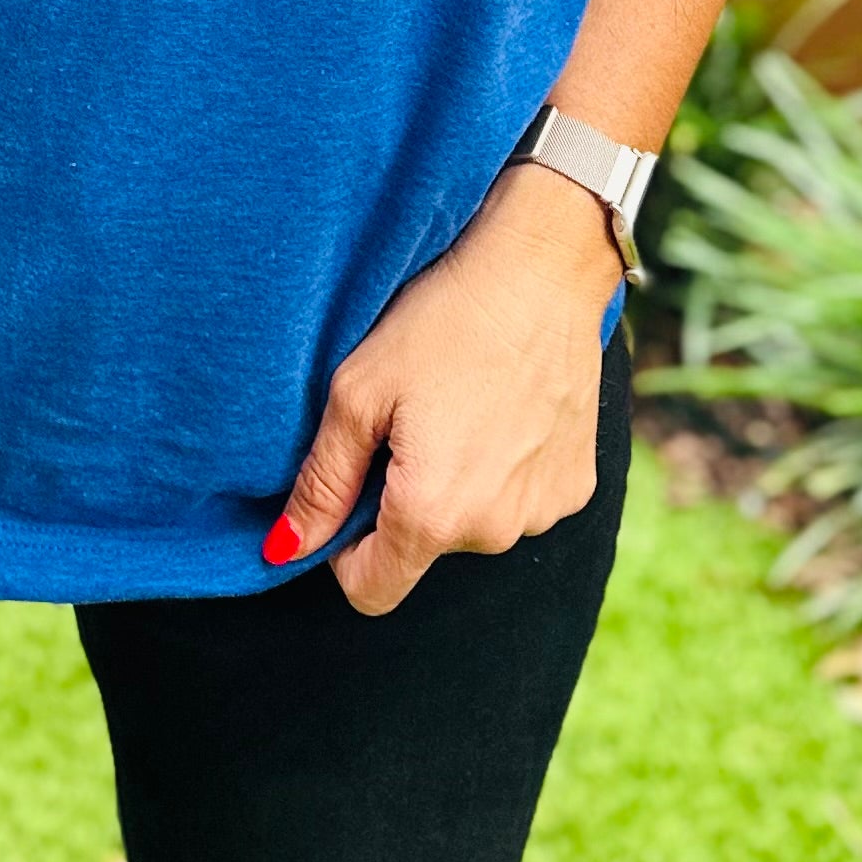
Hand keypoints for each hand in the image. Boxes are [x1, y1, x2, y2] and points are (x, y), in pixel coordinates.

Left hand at [268, 166, 614, 615]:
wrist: (541, 270)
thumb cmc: (440, 322)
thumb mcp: (358, 392)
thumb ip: (321, 482)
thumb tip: (284, 550)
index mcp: (431, 515)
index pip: (371, 591)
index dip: (346, 551)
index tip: (353, 488)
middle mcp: (493, 531)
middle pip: (423, 549)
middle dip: (405, 501)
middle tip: (410, 421)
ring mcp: (542, 512)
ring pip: (474, 525)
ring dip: (458, 486)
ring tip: (460, 406)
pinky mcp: (578, 485)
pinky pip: (522, 501)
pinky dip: (506, 469)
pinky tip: (504, 409)